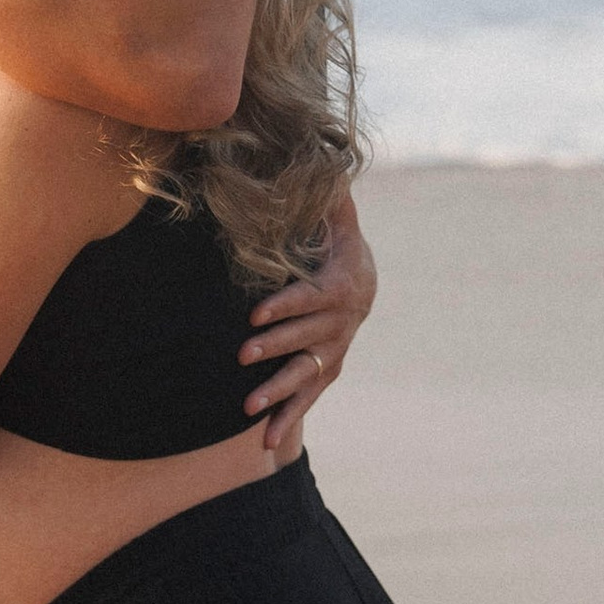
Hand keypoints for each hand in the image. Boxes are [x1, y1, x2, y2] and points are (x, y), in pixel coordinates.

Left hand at [241, 193, 376, 456]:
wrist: (362, 279)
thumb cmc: (334, 242)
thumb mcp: (335, 215)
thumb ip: (326, 195)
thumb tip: (321, 160)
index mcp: (340, 285)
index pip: (310, 296)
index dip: (285, 305)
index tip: (256, 313)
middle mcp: (340, 323)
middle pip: (304, 337)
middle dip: (273, 347)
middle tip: (241, 354)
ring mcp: (334, 351)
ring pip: (305, 374)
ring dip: (278, 391)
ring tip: (248, 407)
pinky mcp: (326, 371)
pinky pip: (308, 398)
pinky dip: (289, 419)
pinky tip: (266, 442)